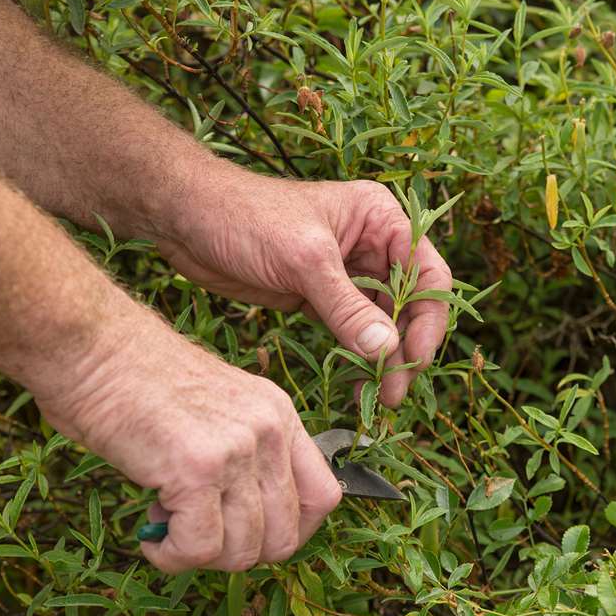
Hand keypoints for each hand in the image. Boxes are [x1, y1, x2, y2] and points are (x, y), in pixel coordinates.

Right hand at [36, 316, 342, 573]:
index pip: (324, 497)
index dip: (291, 531)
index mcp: (279, 413)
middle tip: (196, 534)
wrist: (92, 346)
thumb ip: (245, 457)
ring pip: (243, 551)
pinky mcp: (196, 468)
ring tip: (166, 525)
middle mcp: (268, 430)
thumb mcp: (217, 410)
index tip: (250, 536)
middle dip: (239, 553)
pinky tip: (150, 534)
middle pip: (286, 536)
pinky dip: (171, 556)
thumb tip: (248, 528)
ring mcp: (237, 448)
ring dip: (200, 556)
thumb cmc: (137, 381)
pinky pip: (199, 548)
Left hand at [158, 169, 451, 405]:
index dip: (429, 318)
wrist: (186, 220)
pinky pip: (352, 334)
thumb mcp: (304, 260)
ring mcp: (348, 275)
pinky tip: (356, 386)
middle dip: (405, 348)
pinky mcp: (321, 299)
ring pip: (382, 325)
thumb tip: (388, 351)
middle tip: (395, 392)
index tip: (416, 358)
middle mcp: (373, 246)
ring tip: (379, 398)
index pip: (426, 273)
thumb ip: (347, 307)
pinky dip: (357, 359)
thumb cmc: (246, 217)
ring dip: (383, 361)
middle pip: (409, 305)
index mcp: (381, 220)